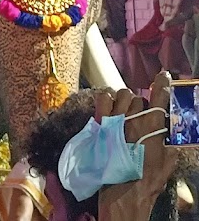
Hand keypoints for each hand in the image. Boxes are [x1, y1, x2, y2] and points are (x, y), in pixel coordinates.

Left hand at [97, 72, 174, 220]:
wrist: (122, 194)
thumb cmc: (146, 182)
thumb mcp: (166, 166)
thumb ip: (169, 148)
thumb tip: (170, 141)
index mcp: (151, 128)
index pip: (158, 99)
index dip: (161, 85)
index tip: (162, 76)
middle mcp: (133, 119)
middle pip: (137, 98)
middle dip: (140, 105)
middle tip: (139, 117)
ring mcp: (115, 119)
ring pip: (121, 95)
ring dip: (124, 101)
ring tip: (124, 112)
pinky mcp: (100, 124)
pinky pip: (102, 98)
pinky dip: (106, 98)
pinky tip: (110, 106)